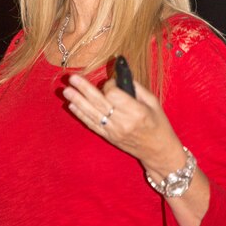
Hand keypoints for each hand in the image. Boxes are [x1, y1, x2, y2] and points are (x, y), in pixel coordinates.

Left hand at [63, 74, 185, 177]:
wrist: (158, 151)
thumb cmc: (158, 123)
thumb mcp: (153, 102)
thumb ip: (135, 87)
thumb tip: (119, 74)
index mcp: (136, 112)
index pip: (114, 95)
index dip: (109, 85)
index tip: (111, 82)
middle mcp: (123, 122)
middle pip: (99, 103)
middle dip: (84, 89)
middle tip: (72, 78)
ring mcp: (114, 131)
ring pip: (92, 113)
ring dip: (78, 101)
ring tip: (66, 91)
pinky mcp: (109, 137)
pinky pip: (92, 125)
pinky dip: (81, 115)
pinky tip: (72, 106)